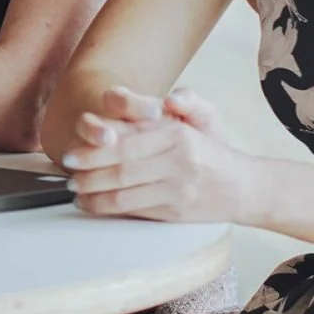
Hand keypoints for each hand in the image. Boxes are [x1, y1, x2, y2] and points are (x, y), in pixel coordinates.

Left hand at [61, 85, 249, 222]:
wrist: (246, 187)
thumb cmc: (211, 152)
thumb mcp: (197, 122)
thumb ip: (168, 112)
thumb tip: (152, 102)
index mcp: (177, 134)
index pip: (127, 142)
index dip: (94, 151)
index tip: (72, 155)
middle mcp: (178, 160)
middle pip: (121, 169)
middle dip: (88, 174)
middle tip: (68, 175)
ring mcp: (178, 188)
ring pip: (125, 193)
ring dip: (94, 195)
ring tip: (76, 193)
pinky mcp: (177, 212)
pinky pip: (136, 209)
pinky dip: (111, 209)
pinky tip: (95, 206)